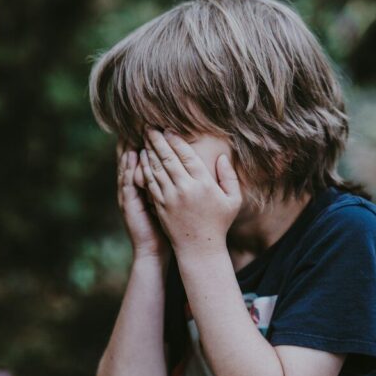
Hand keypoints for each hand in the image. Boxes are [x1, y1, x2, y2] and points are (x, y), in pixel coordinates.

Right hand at [116, 135, 170, 264]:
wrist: (154, 251)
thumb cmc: (166, 229)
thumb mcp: (169, 204)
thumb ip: (173, 186)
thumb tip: (186, 170)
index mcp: (146, 187)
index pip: (145, 161)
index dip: (147, 144)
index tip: (155, 127)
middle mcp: (134, 189)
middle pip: (133, 160)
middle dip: (136, 141)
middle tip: (140, 122)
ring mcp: (129, 196)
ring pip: (128, 167)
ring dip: (129, 149)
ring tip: (131, 131)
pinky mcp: (128, 204)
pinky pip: (128, 182)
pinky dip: (129, 168)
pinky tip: (132, 155)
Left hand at [138, 127, 242, 257]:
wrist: (199, 248)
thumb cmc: (219, 223)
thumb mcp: (233, 200)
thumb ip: (229, 176)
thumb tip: (222, 156)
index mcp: (203, 184)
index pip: (187, 156)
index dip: (176, 141)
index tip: (169, 129)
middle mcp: (185, 189)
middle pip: (168, 159)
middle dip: (157, 141)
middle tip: (149, 127)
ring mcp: (170, 198)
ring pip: (156, 169)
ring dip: (149, 152)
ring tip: (144, 139)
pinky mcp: (160, 206)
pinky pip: (150, 183)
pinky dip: (145, 169)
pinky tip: (143, 159)